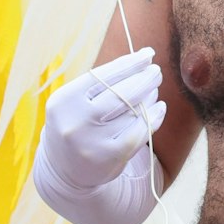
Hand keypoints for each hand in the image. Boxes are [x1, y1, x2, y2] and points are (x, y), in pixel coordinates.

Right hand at [38, 48, 167, 192]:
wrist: (64, 169)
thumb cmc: (77, 122)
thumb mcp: (76, 100)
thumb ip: (102, 81)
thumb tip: (143, 58)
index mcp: (64, 101)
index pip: (103, 75)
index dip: (130, 63)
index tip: (148, 54)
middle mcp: (76, 121)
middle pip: (122, 93)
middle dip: (145, 78)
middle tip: (156, 72)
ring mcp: (92, 142)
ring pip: (133, 111)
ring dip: (150, 96)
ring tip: (154, 90)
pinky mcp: (110, 157)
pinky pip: (141, 131)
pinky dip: (154, 116)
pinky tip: (159, 108)